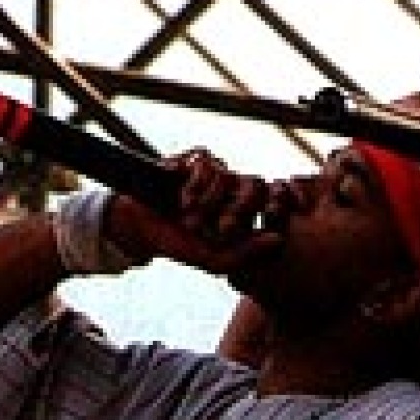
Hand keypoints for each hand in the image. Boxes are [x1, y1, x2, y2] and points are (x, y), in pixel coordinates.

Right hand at [105, 150, 297, 277]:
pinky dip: (194, 184)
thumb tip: (279, 239)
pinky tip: (183, 200)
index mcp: (243, 212)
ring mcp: (214, 172)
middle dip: (235, 210)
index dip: (266, 212)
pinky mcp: (193, 159)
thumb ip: (247, 253)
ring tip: (189, 216)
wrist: (140, 227)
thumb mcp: (215, 260)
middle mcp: (232, 188)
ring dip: (207, 201)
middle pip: (252, 186)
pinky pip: (205, 162)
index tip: (249, 228)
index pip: (270, 202)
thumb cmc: (179, 245)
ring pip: (226, 175)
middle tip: (218, 229)